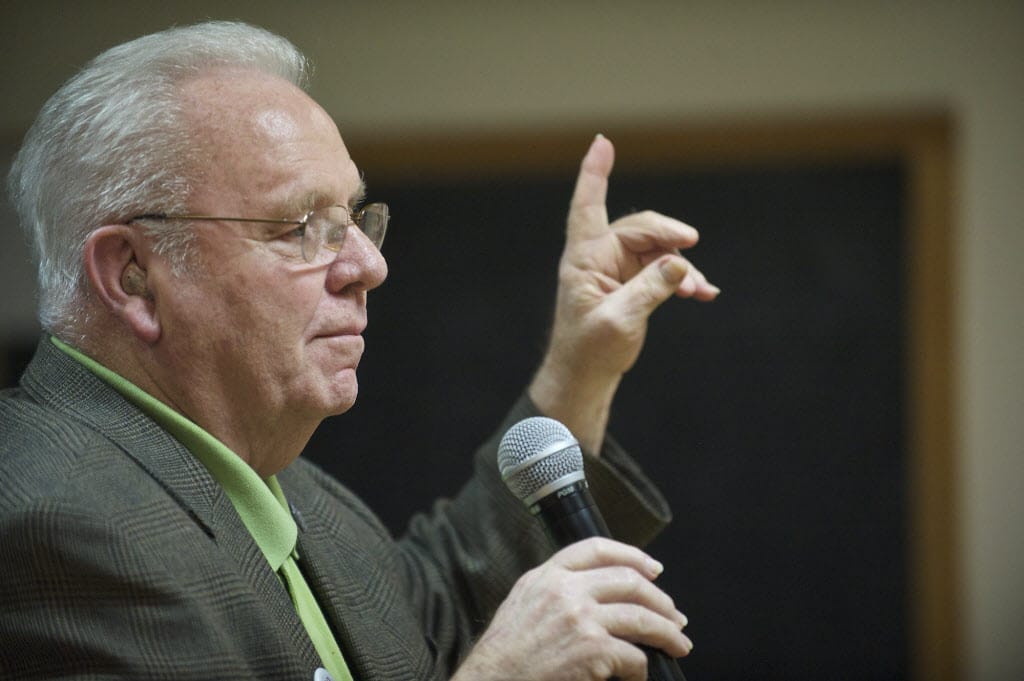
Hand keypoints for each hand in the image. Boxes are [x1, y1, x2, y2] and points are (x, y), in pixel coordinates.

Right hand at [453, 538, 691, 680]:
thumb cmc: (504, 656)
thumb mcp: (522, 604)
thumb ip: (554, 590)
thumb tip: (595, 593)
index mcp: (547, 575)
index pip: (597, 548)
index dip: (632, 555)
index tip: (652, 568)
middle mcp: (565, 590)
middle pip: (629, 581)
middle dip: (660, 600)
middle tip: (674, 616)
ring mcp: (581, 618)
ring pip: (642, 617)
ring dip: (667, 633)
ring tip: (678, 644)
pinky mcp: (593, 650)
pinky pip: (634, 657)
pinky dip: (642, 670)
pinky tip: (637, 677)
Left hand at [529, 135, 718, 450]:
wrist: (586, 376)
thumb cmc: (589, 350)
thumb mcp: (619, 320)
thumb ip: (649, 289)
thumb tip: (678, 264)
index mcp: (584, 259)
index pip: (587, 207)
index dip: (595, 174)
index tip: (601, 142)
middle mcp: (600, 257)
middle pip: (640, 228)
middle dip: (669, 235)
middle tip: (692, 245)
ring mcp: (618, 270)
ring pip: (658, 250)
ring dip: (682, 266)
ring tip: (700, 290)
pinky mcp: (634, 284)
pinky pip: (665, 270)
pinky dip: (684, 279)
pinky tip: (704, 292)